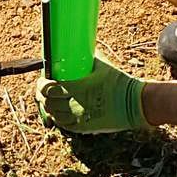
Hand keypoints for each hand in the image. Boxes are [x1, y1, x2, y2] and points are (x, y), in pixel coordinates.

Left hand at [35, 55, 149, 132]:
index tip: (42, 80)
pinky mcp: (85, 127)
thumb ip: (89, 58)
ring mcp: (80, 117)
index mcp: (79, 88)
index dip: (41, 85)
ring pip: (54, 115)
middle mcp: (76, 104)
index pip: (50, 89)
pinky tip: (56, 113)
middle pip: (49, 102)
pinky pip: (64, 125)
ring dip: (48, 107)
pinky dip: (57, 118)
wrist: (135, 104)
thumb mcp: (102, 66)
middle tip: (42, 89)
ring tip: (48, 100)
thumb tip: (80, 48)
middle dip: (42, 95)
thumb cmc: (120, 82)